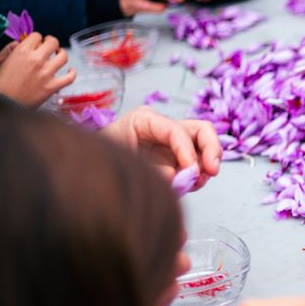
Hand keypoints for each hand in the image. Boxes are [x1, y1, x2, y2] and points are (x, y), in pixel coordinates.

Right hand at [0, 33, 75, 107]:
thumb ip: (19, 52)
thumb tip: (30, 47)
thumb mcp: (5, 61)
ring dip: (62, 54)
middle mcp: (36, 59)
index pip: (37, 36)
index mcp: (22, 51)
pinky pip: (70, 77)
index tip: (37, 44)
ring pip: (63, 56)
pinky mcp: (52, 86)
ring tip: (59, 54)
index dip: (38, 39)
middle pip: (52, 42)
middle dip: (51, 42)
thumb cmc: (0, 84)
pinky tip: (70, 71)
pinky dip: (72, 73)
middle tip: (49, 46)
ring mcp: (46, 73)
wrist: (2, 103)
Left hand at [101, 106, 221, 188]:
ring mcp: (173, 144)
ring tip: (195, 183)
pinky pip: (198, 164)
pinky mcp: (177, 159)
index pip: (177, 131)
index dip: (187, 151)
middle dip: (212, 150)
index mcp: (145, 120)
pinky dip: (199, 176)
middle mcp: (164, 128)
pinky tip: (189, 185)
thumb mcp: (119, 161)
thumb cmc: (100, 159)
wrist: (92, 169)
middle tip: (212, 172)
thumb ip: (147, 169)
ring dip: (206, 167)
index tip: (190, 173)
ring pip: (205, 146)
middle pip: (202, 130)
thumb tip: (174, 177)